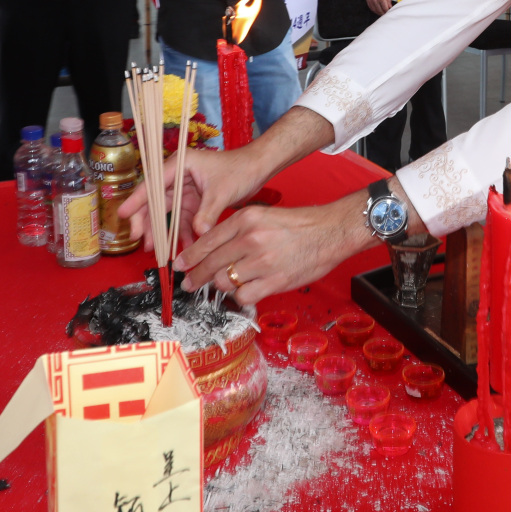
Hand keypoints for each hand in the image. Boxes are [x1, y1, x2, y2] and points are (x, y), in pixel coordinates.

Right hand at [116, 139, 275, 259]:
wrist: (258, 169)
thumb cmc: (240, 170)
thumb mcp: (222, 191)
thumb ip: (208, 213)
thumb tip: (197, 234)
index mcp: (181, 164)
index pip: (153, 183)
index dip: (137, 200)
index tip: (124, 215)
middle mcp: (178, 176)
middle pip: (156, 201)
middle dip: (148, 223)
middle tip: (142, 242)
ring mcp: (185, 189)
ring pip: (167, 213)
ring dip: (164, 232)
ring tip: (159, 251)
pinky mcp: (194, 201)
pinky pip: (182, 220)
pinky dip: (181, 233)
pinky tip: (182, 247)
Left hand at [171, 196, 366, 304]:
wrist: (330, 232)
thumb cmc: (298, 225)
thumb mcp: (262, 216)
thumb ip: (237, 231)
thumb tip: (212, 250)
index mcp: (246, 219)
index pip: (207, 240)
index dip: (189, 256)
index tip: (180, 265)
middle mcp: (251, 239)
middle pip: (211, 263)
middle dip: (196, 276)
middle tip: (189, 283)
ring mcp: (263, 261)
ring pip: (224, 281)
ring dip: (220, 286)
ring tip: (223, 285)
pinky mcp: (274, 281)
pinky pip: (243, 295)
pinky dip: (240, 295)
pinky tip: (245, 290)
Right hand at [364, 0, 392, 14]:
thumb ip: (388, 0)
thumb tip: (390, 7)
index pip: (385, 9)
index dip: (388, 12)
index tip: (390, 13)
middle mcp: (375, 0)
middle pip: (380, 11)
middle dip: (384, 14)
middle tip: (387, 14)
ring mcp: (370, 0)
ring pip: (375, 10)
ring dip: (379, 13)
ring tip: (382, 13)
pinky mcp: (367, 0)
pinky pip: (371, 8)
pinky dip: (374, 10)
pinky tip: (377, 10)